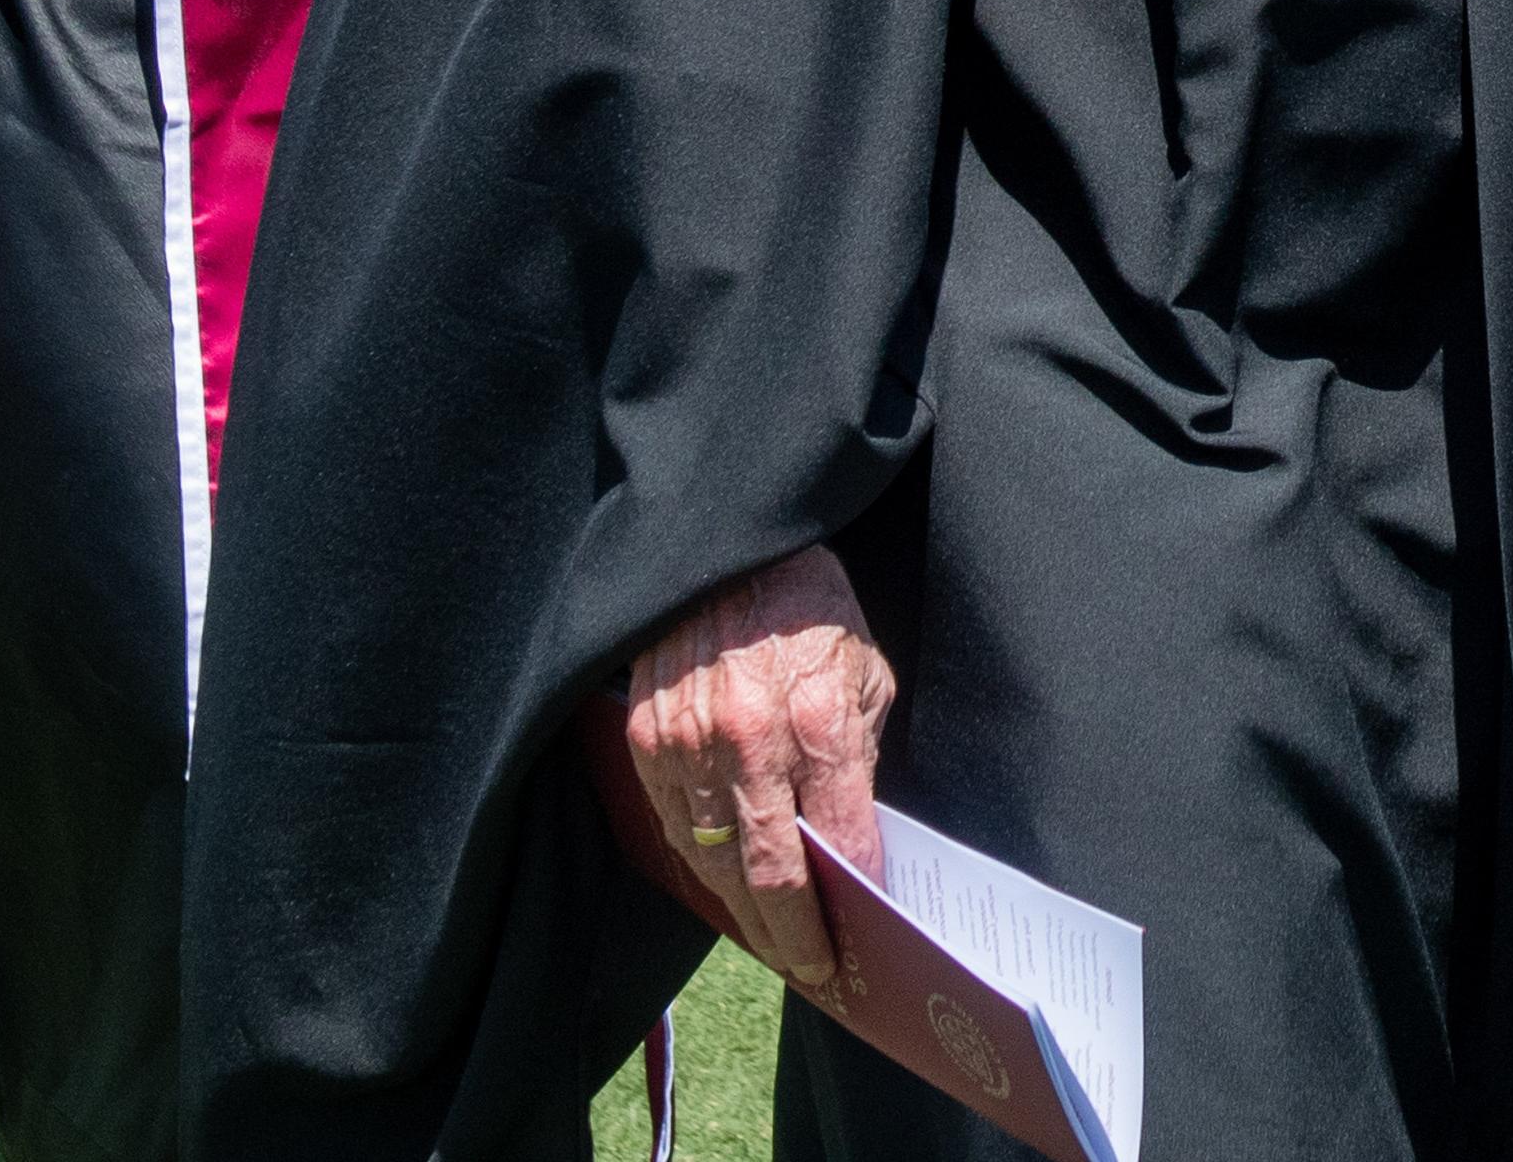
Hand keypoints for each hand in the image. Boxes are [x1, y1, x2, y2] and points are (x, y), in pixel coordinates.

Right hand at [613, 542, 896, 1000]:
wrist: (732, 543)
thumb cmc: (811, 607)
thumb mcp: (865, 673)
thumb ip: (858, 760)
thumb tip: (852, 843)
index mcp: (818, 718)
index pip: (838, 843)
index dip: (850, 904)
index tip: (859, 941)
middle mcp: (749, 738)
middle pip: (769, 874)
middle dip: (795, 934)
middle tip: (814, 969)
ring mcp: (688, 742)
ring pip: (714, 863)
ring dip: (746, 913)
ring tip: (774, 941)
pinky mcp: (646, 737)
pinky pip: (673, 826)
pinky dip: (701, 863)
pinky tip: (727, 883)